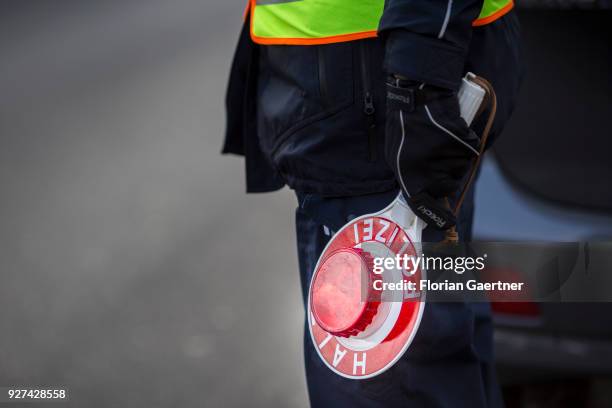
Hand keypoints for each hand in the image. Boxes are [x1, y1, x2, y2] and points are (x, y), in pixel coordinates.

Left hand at [385, 76, 479, 229]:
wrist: (419, 95)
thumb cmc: (406, 124)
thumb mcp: (396, 154)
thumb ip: (408, 176)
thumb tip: (421, 197)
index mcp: (407, 173)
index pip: (421, 204)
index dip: (436, 216)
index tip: (448, 223)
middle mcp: (426, 169)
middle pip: (446, 187)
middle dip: (445, 177)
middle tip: (435, 156)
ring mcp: (445, 157)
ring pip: (458, 170)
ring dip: (452, 159)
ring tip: (438, 140)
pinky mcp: (462, 145)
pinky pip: (468, 154)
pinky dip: (463, 145)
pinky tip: (450, 132)